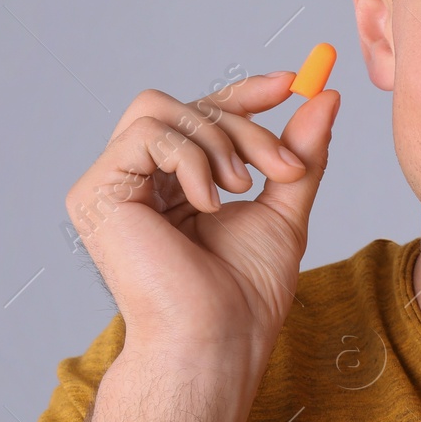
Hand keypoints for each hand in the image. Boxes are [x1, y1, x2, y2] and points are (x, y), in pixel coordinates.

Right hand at [65, 72, 339, 385]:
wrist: (217, 338)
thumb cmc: (245, 294)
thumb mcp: (284, 207)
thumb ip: (299, 153)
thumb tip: (326, 97)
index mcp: (174, 185)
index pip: (202, 116)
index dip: (244, 94)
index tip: (292, 83)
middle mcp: (137, 181)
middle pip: (187, 108)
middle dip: (245, 127)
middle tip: (283, 167)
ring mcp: (111, 185)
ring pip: (163, 110)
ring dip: (217, 142)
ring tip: (239, 191)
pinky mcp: (95, 193)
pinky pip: (146, 133)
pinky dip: (189, 158)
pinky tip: (207, 203)